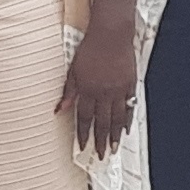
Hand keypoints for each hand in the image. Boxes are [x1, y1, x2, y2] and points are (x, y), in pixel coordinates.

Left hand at [61, 26, 140, 154]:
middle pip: (102, 122)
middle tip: (101, 155)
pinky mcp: (130, 84)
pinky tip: (126, 129)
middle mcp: (104, 93)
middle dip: (100, 141)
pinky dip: (128, 119)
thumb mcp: (73, 69)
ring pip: (117, 118)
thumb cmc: (90, 48)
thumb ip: (68, 91)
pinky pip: (129, 106)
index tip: (84, 146)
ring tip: (114, 148)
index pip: (85, 118)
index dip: (84, 134)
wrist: (111, 34)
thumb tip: (59, 109)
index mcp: (88, 90)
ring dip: (114, 135)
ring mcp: (118, 90)